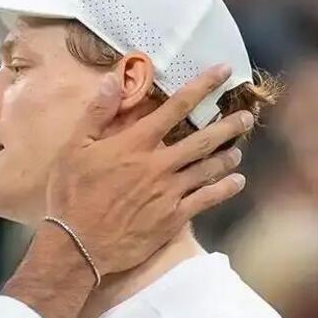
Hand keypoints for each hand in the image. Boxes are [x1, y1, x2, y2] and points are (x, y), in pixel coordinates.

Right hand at [45, 65, 251, 277]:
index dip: (202, 86)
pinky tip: (237, 182)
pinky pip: (206, 199)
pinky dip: (224, 189)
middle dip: (227, 125)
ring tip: (238, 150)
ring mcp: (169, 192)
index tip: (223, 71)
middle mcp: (159, 164)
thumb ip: (97, 111)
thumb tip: (114, 78)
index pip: (176, 107)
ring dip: (227, 157)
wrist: (77, 246)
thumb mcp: (74, 147)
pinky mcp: (173, 218)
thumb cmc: (71, 195)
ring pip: (208, 169)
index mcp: (135, 143)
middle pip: (202, 139)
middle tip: (246, 116)